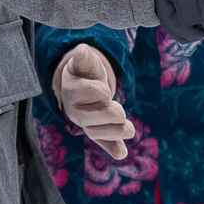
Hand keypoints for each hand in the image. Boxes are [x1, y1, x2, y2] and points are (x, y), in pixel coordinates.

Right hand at [53, 43, 131, 158]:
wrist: (81, 85)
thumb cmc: (85, 71)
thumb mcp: (85, 62)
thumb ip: (84, 58)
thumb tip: (82, 50)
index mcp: (73, 89)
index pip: (81, 93)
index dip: (94, 92)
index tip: (105, 90)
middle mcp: (76, 110)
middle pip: (89, 117)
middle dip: (107, 114)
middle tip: (121, 112)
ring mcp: (86, 123)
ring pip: (96, 132)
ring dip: (113, 133)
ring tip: (130, 130)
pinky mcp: (97, 131)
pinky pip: (102, 142)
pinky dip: (112, 148)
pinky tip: (122, 153)